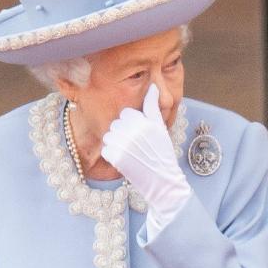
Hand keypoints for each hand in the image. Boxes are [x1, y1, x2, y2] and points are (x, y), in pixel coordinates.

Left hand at [101, 83, 190, 230]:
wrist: (162, 180)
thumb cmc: (161, 153)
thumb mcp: (160, 127)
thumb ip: (153, 106)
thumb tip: (153, 86)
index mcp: (146, 121)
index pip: (126, 113)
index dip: (131, 124)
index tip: (140, 135)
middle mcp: (135, 131)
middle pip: (116, 124)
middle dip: (122, 133)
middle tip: (136, 146)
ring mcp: (124, 144)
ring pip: (109, 136)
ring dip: (116, 144)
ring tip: (131, 153)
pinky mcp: (115, 157)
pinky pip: (105, 149)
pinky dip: (112, 155)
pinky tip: (125, 161)